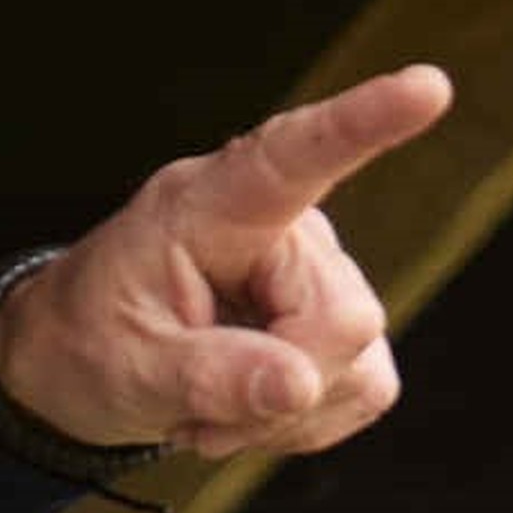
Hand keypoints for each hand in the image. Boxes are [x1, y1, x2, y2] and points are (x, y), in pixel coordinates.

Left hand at [0, 65, 452, 462]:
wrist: (86, 366)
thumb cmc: (92, 340)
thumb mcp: (124, 367)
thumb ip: (207, 376)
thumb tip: (300, 386)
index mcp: (215, 204)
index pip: (297, 156)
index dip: (364, 122)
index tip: (426, 88)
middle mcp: (289, 229)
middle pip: (343, 319)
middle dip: (278, 387)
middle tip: (196, 410)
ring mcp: (326, 276)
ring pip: (357, 365)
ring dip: (279, 416)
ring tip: (207, 408)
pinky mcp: (346, 330)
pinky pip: (362, 390)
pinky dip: (300, 424)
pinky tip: (246, 410)